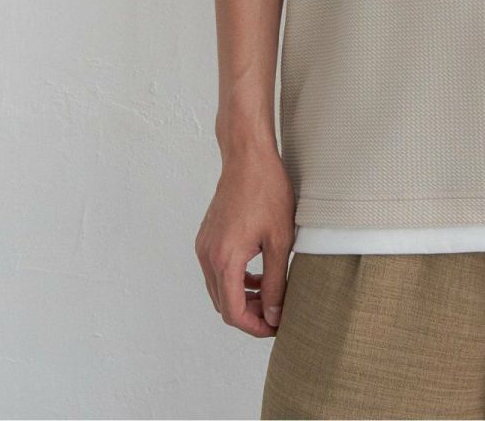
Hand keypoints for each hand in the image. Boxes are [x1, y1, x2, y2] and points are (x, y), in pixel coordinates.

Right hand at [194, 148, 295, 335]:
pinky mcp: (206, 237)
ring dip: (241, 298)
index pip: (234, 313)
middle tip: (276, 313)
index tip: (276, 327)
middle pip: (223, 305)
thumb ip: (275, 282)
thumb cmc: (267, 192)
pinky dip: (234, 280)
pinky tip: (256, 274)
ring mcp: (204, 246)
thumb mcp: (280, 240)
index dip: (255, 327)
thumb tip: (273, 315)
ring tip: (269, 296)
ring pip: (219, 289)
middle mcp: (208, 256)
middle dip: (249, 315)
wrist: (247, 157)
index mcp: (225, 260)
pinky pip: (217, 271)